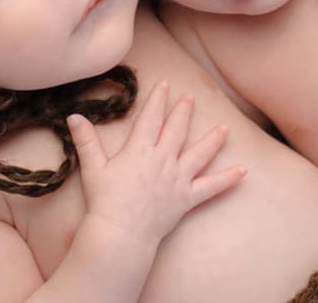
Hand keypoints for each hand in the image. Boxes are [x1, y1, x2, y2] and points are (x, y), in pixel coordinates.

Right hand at [67, 81, 245, 247]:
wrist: (121, 232)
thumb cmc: (104, 201)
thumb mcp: (92, 167)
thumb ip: (86, 140)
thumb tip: (74, 116)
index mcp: (139, 150)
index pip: (151, 118)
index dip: (157, 100)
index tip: (164, 85)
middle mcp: (162, 160)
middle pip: (176, 130)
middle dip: (183, 112)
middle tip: (190, 97)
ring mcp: (177, 179)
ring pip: (199, 154)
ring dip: (212, 139)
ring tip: (224, 128)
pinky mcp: (187, 198)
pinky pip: (211, 187)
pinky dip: (228, 180)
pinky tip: (243, 172)